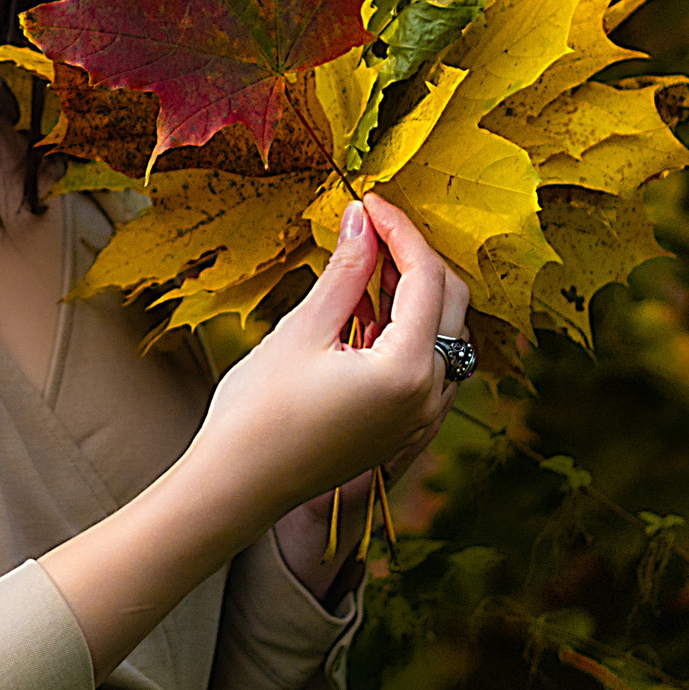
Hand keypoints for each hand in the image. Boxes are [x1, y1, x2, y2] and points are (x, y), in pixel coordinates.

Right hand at [193, 193, 471, 528]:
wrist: (238, 488)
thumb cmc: (259, 414)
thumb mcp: (302, 329)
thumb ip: (344, 270)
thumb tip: (361, 218)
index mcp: (408, 369)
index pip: (426, 276)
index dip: (399, 230)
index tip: (368, 202)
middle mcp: (429, 396)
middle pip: (450, 301)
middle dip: (414, 258)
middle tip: (368, 230)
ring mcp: (422, 418)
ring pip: (445, 334)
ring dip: (414, 295)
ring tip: (363, 272)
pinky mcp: (406, 429)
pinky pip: (430, 366)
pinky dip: (409, 331)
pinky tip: (366, 315)